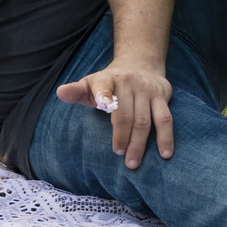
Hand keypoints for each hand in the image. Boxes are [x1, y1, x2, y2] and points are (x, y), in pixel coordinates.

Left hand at [56, 63, 173, 168]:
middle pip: (125, 113)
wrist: (139, 64)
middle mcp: (128, 82)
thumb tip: (60, 93)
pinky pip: (165, 119)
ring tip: (133, 162)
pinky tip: (165, 154)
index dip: (104, 95)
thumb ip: (75, 91)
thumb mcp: (89, 84)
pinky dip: (166, 137)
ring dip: (139, 143)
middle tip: (119, 155)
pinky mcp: (161, 97)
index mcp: (106, 79)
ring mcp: (146, 90)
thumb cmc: (107, 83)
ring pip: (144, 120)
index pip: (104, 86)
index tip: (104, 105)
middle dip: (122, 135)